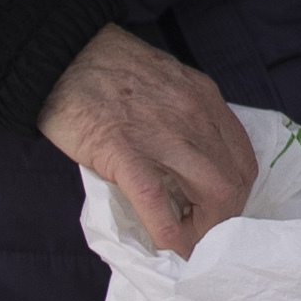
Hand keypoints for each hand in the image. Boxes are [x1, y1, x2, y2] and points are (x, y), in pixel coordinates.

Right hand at [42, 24, 258, 256]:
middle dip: (225, 217)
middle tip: (202, 233)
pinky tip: (164, 248)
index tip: (217, 209)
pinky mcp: (124, 151)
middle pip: (234, 180)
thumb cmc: (104, 69)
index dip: (235, 192)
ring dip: (204, 229)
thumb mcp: (165, 83)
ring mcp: (163, 134)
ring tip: (186, 243)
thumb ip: (184, 116)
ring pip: (212, 194)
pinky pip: (156, 202)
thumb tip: (187, 160)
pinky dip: (168, 232)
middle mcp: (196, 116)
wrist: (58, 53)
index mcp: (205, 99)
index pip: (242, 157)